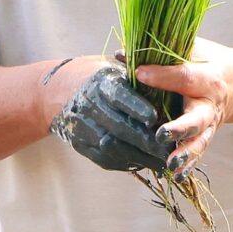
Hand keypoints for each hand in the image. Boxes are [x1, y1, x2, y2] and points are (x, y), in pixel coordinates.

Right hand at [47, 60, 173, 174]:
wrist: (59, 92)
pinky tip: (144, 162)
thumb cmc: (101, 78)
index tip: (154, 118)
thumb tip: (173, 83)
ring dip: (139, 156)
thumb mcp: (117, 69)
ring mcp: (82, 127)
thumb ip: (140, 79)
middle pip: (119, 127)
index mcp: (101, 82)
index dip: (136, 107)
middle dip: (145, 140)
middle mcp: (89, 105)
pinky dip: (127, 163)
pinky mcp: (80, 145)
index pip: (119, 96)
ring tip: (162, 161)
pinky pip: (106, 158)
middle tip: (169, 149)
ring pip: (113, 147)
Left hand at [134, 39, 232, 171]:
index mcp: (206, 78)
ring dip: (184, 154)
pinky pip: (198, 154)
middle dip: (180, 128)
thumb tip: (121, 54)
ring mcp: (210, 125)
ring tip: (170, 164)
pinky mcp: (206, 137)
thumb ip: (160, 54)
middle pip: (197, 118)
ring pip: (199, 141)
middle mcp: (210, 104)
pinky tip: (175, 176)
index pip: (184, 77)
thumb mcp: (189, 50)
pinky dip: (188, 166)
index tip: (138, 73)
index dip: (161, 76)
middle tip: (161, 135)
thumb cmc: (206, 62)